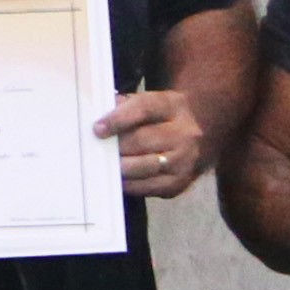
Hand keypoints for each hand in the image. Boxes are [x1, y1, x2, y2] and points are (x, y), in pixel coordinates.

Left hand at [93, 88, 210, 200]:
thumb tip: (96, 116)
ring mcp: (185, 159)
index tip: (98, 128)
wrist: (193, 140)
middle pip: (142, 140)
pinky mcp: (179, 182)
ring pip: (145, 166)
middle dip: (117, 146)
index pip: (144, 108)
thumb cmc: (159, 121)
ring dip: (121, 167)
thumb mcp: (146, 103)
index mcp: (172, 106)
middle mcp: (184, 132)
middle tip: (96, 150)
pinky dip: (129, 183)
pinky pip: (148, 186)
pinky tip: (118, 178)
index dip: (118, 119)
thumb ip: (122, 106)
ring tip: (105, 164)